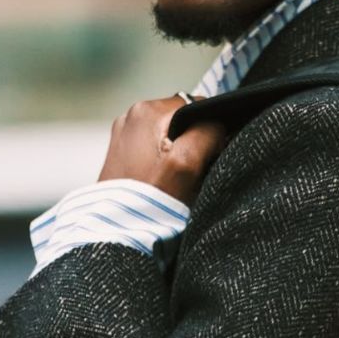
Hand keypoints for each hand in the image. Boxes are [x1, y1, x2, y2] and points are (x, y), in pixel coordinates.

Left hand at [98, 96, 226, 205]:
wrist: (120, 231)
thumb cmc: (154, 200)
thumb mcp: (188, 163)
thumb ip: (208, 133)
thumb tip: (218, 125)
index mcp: (148, 110)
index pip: (197, 106)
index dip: (210, 130)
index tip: (209, 157)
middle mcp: (131, 115)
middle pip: (182, 120)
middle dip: (193, 142)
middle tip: (193, 172)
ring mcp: (123, 135)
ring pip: (169, 135)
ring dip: (179, 154)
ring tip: (177, 180)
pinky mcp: (121, 154)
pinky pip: (154, 149)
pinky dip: (164, 162)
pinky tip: (163, 182)